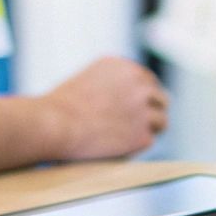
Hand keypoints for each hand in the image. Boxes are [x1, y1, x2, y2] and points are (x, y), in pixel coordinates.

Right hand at [42, 57, 168, 160]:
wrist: (54, 124)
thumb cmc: (60, 108)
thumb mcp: (88, 81)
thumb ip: (111, 84)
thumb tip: (125, 100)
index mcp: (123, 67)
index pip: (147, 81)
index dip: (143, 97)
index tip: (138, 109)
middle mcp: (138, 83)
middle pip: (160, 98)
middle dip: (153, 111)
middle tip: (144, 126)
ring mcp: (143, 108)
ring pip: (161, 121)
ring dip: (150, 130)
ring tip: (132, 141)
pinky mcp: (143, 134)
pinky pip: (149, 140)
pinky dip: (136, 147)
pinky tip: (118, 149)